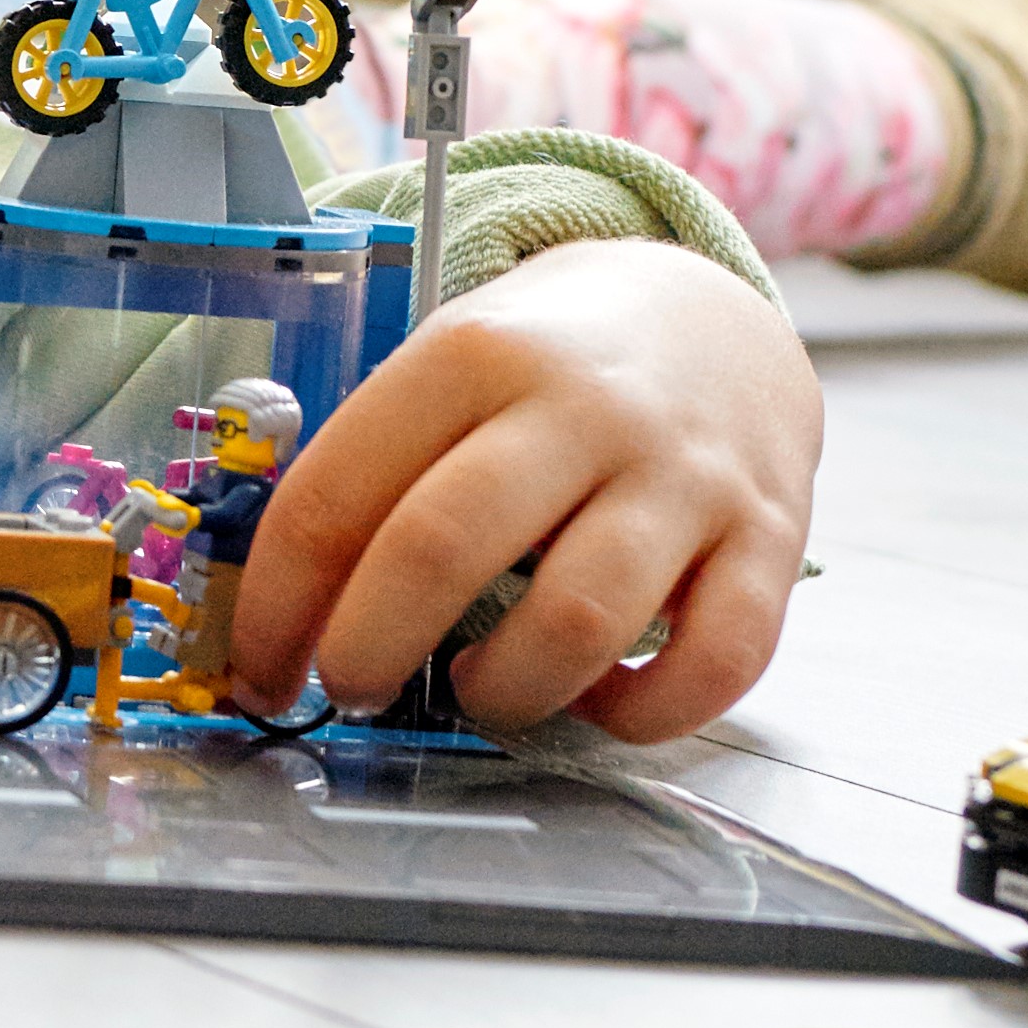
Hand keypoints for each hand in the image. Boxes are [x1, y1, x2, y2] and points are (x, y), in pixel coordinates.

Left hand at [227, 241, 818, 743]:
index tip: (257, 670)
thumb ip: (377, 471)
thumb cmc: (546, 367)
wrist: (712, 315)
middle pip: (440, 549)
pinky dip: (646, 712)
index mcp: (472, 355)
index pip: (336, 494)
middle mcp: (581, 408)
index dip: (275, 607)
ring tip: (482, 689)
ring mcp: (684, 474)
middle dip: (367, 650)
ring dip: (506, 691)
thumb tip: (282, 618)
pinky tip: (601, 701)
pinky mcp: (770, 537)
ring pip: (579, 621)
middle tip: (351, 688)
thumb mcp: (448, 369)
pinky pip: (716, 660)